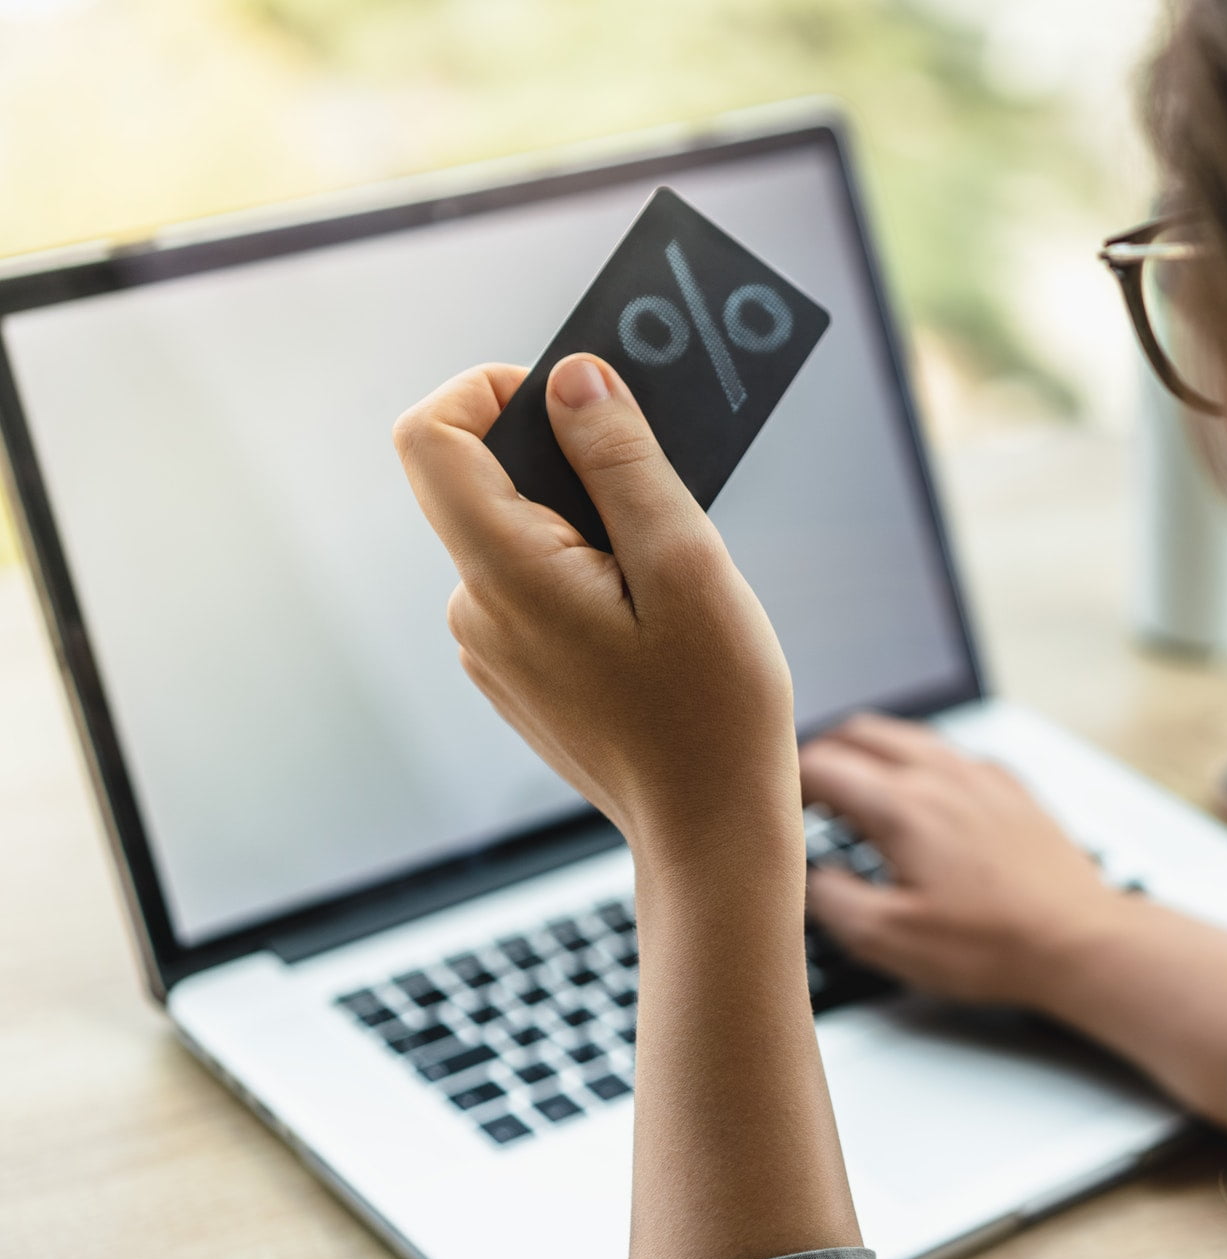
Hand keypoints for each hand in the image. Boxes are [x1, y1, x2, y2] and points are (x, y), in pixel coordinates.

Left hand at [393, 356, 800, 884]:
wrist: (711, 830)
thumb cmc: (713, 710)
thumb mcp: (685, 563)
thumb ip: (621, 461)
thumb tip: (571, 378)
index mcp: (505, 574)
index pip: (431, 436)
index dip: (490, 391)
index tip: (574, 402)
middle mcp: (476, 608)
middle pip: (488, 481)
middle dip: (573, 467)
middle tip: (660, 502)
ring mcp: (491, 648)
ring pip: (523, 537)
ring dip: (594, 529)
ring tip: (669, 587)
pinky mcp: (519, 673)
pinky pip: (538, 588)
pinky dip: (591, 576)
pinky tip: (653, 624)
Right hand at [799, 713, 1127, 1006]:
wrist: (1079, 941)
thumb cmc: (993, 945)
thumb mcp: (889, 940)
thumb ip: (831, 899)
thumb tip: (809, 874)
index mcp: (904, 805)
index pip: (821, 763)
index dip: (784, 780)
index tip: (774, 804)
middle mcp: (942, 774)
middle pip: (862, 731)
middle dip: (823, 753)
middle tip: (803, 789)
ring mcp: (981, 775)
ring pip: (908, 735)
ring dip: (870, 754)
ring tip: (854, 791)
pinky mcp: (1012, 787)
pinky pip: (950, 753)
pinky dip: (917, 763)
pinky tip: (921, 800)